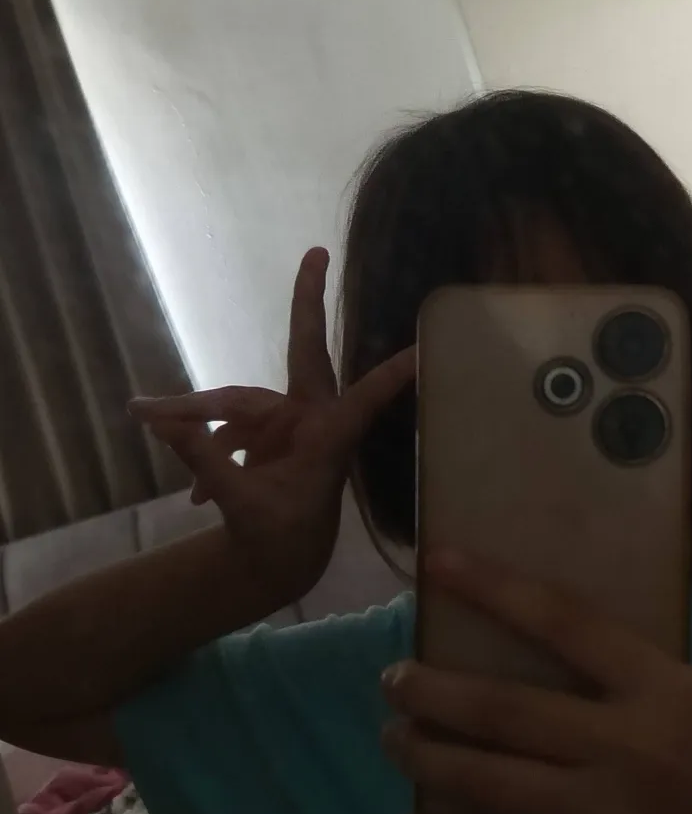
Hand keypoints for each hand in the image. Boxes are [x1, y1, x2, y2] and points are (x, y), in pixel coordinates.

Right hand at [129, 247, 413, 601]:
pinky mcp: (268, 430)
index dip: (391, 377)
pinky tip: (193, 492)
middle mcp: (313, 421)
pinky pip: (229, 425)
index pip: (364, 401)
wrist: (275, 559)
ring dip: (197, 414)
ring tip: (146, 417)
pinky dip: (203, 445)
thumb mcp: (242, 506)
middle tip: (316, 254)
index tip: (423, 350)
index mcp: (327, 441)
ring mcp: (290, 422)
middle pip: (306, 352)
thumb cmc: (278, 537)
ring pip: (241, 400)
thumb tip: (164, 424)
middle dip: (307, 305)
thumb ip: (208, 464)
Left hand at [381, 553, 691, 813]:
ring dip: (424, 760)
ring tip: (391, 737)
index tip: (438, 562)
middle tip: (392, 677)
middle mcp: (624, 746)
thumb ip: (621, 669)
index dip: (494, 588)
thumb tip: (536, 641)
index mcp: (657, 686)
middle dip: (432, 692)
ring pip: (487, 785)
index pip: (563, 621)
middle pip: (503, 711)